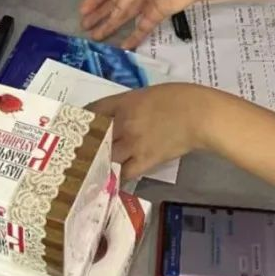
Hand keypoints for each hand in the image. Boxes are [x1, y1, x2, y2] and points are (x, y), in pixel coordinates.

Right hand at [80, 0, 205, 48]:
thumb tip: (113, 15)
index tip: (82, 12)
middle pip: (113, 3)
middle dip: (100, 14)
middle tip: (85, 27)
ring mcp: (146, 1)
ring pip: (125, 16)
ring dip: (111, 26)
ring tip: (97, 37)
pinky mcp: (157, 14)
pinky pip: (142, 26)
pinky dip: (133, 36)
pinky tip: (123, 45)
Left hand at [88, 84, 218, 179]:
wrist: (198, 114)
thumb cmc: (178, 97)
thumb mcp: (148, 94)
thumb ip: (131, 104)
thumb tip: (122, 116)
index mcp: (124, 102)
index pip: (95, 110)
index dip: (83, 118)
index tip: (76, 123)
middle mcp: (123, 123)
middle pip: (95, 136)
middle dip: (85, 144)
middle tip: (76, 150)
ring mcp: (133, 143)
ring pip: (106, 157)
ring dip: (98, 163)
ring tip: (89, 169)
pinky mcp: (146, 160)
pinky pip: (125, 172)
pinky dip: (117, 177)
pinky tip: (112, 181)